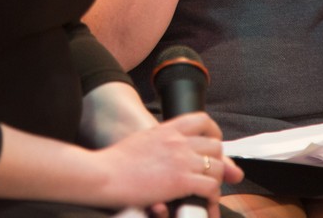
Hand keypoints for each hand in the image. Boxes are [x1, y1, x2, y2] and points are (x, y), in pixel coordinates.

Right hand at [93, 112, 241, 208]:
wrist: (104, 174)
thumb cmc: (116, 162)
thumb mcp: (142, 141)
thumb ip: (162, 142)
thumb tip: (173, 148)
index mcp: (167, 130)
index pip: (202, 120)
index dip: (213, 133)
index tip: (211, 145)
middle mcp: (178, 142)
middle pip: (216, 145)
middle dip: (217, 160)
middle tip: (209, 174)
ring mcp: (181, 160)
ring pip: (218, 167)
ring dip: (215, 181)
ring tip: (206, 191)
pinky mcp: (181, 181)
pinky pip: (211, 187)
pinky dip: (210, 198)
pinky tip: (202, 202)